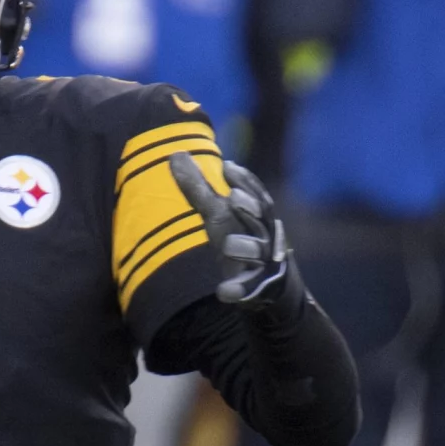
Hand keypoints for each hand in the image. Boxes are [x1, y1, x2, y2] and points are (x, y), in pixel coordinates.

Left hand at [170, 152, 293, 306]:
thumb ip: (198, 187)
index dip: (244, 181)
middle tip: (233, 198)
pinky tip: (223, 292)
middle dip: (249, 209)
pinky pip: (249, 290)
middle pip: (261, 220)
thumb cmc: (240, 237)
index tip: (227, 167)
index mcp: (257, 215)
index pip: (256, 194)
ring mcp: (262, 263)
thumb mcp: (218, 213)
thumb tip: (175, 153)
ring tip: (229, 245)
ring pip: (258, 253)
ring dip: (244, 247)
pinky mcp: (256, 289)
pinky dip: (238, 291)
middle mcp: (264, 236)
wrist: (269, 284)